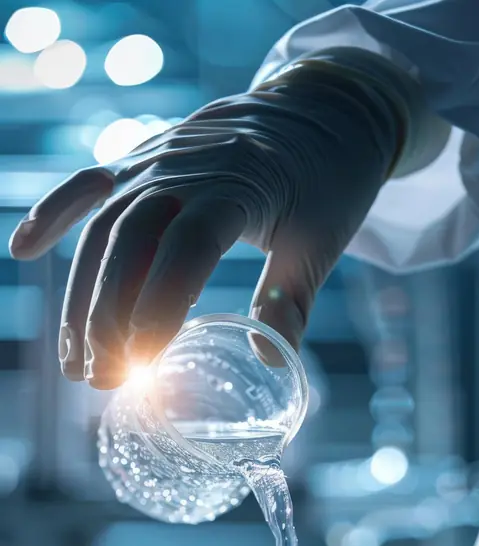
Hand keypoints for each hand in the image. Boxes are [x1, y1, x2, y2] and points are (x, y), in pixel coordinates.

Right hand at [10, 52, 403, 387]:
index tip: (142, 359)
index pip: (188, 247)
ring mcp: (155, 161)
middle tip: (104, 379)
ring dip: (81, 298)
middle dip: (108, 317)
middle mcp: (186, 168)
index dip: (160, 303)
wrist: (318, 110)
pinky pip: (87, 184)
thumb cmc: (325, 184)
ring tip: (76, 362)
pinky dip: (54, 214)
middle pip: (130, 242)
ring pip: (103, 228)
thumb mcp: (321, 243)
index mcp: (238, 187)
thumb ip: (291, 302)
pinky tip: (23, 250)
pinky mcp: (140, 159)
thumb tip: (275, 363)